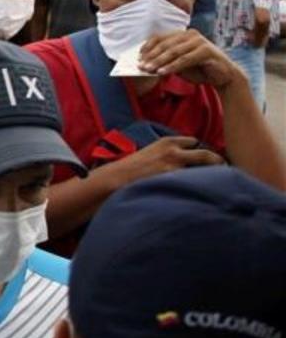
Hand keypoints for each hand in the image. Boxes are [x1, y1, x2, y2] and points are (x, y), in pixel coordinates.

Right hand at [107, 135, 224, 186]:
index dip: (201, 151)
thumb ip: (165, 155)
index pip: (194, 142)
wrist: (115, 179)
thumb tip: (177, 164)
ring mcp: (176, 167)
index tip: (206, 160)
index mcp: (167, 142)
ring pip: (206, 169)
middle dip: (217, 162)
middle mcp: (175, 151)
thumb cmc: (127, 169)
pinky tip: (207, 195)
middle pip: (207, 154)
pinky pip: (197, 183)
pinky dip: (204, 188)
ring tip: (220, 186)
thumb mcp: (147, 153)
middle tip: (223, 172)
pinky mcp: (175, 181)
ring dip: (214, 177)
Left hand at [138, 29, 243, 90]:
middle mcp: (191, 35)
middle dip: (151, 56)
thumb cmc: (199, 69)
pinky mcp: (206, 50)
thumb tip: (146, 65)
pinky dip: (172, 66)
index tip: (137, 56)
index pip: (161, 37)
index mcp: (182, 35)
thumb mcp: (179, 65)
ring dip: (159, 61)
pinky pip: (185, 59)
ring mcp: (199, 41)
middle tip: (140, 65)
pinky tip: (162, 72)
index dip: (148, 46)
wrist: (223, 76)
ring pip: (174, 51)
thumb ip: (166, 62)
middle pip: (165, 44)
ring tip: (148, 70)